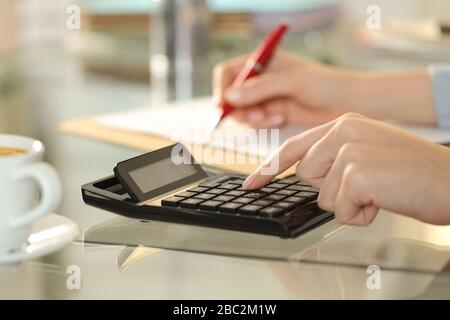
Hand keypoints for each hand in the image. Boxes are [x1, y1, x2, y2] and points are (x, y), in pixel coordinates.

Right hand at [213, 52, 355, 127]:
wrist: (350, 103)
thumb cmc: (327, 84)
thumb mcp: (292, 82)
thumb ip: (260, 89)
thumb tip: (229, 97)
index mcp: (264, 62)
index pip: (228, 72)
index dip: (222, 88)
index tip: (225, 105)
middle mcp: (261, 79)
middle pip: (231, 94)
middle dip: (239, 108)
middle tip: (255, 116)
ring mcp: (266, 97)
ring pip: (242, 111)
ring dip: (251, 118)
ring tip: (271, 118)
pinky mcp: (273, 113)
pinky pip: (256, 121)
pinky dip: (262, 124)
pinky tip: (279, 120)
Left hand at [243, 113, 449, 225]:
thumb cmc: (412, 172)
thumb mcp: (368, 152)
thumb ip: (334, 156)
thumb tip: (305, 172)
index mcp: (344, 123)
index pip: (294, 146)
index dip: (269, 168)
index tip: (251, 184)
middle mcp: (344, 129)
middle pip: (305, 175)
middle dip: (330, 188)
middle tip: (365, 183)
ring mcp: (350, 149)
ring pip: (321, 195)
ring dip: (347, 203)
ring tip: (377, 191)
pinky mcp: (358, 172)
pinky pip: (339, 209)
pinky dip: (360, 214)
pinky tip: (382, 201)